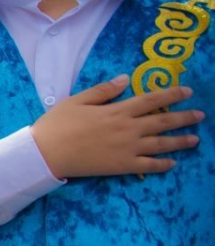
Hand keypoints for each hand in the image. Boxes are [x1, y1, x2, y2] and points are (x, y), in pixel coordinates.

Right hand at [31, 77, 201, 178]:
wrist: (46, 153)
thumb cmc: (57, 124)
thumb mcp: (77, 100)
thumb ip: (103, 91)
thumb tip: (125, 79)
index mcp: (117, 110)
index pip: (151, 100)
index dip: (171, 94)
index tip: (187, 91)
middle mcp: (127, 128)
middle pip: (162, 121)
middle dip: (183, 117)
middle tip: (200, 115)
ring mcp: (127, 148)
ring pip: (161, 143)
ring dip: (180, 141)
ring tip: (195, 139)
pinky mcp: (121, 166)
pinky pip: (148, 165)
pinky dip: (162, 165)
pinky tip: (172, 163)